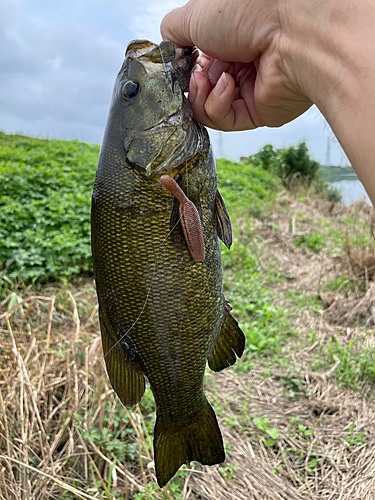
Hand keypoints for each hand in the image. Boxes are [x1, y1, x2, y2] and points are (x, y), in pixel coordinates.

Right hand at [160, 0, 311, 130]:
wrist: (291, 30)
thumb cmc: (250, 10)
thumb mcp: (195, 13)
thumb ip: (173, 32)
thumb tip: (168, 52)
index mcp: (227, 39)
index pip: (195, 63)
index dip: (182, 68)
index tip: (177, 66)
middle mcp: (239, 64)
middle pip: (200, 89)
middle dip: (190, 83)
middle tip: (194, 74)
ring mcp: (248, 89)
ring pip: (208, 108)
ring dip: (201, 96)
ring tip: (207, 80)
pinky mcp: (258, 112)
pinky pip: (225, 120)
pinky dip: (217, 106)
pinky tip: (225, 87)